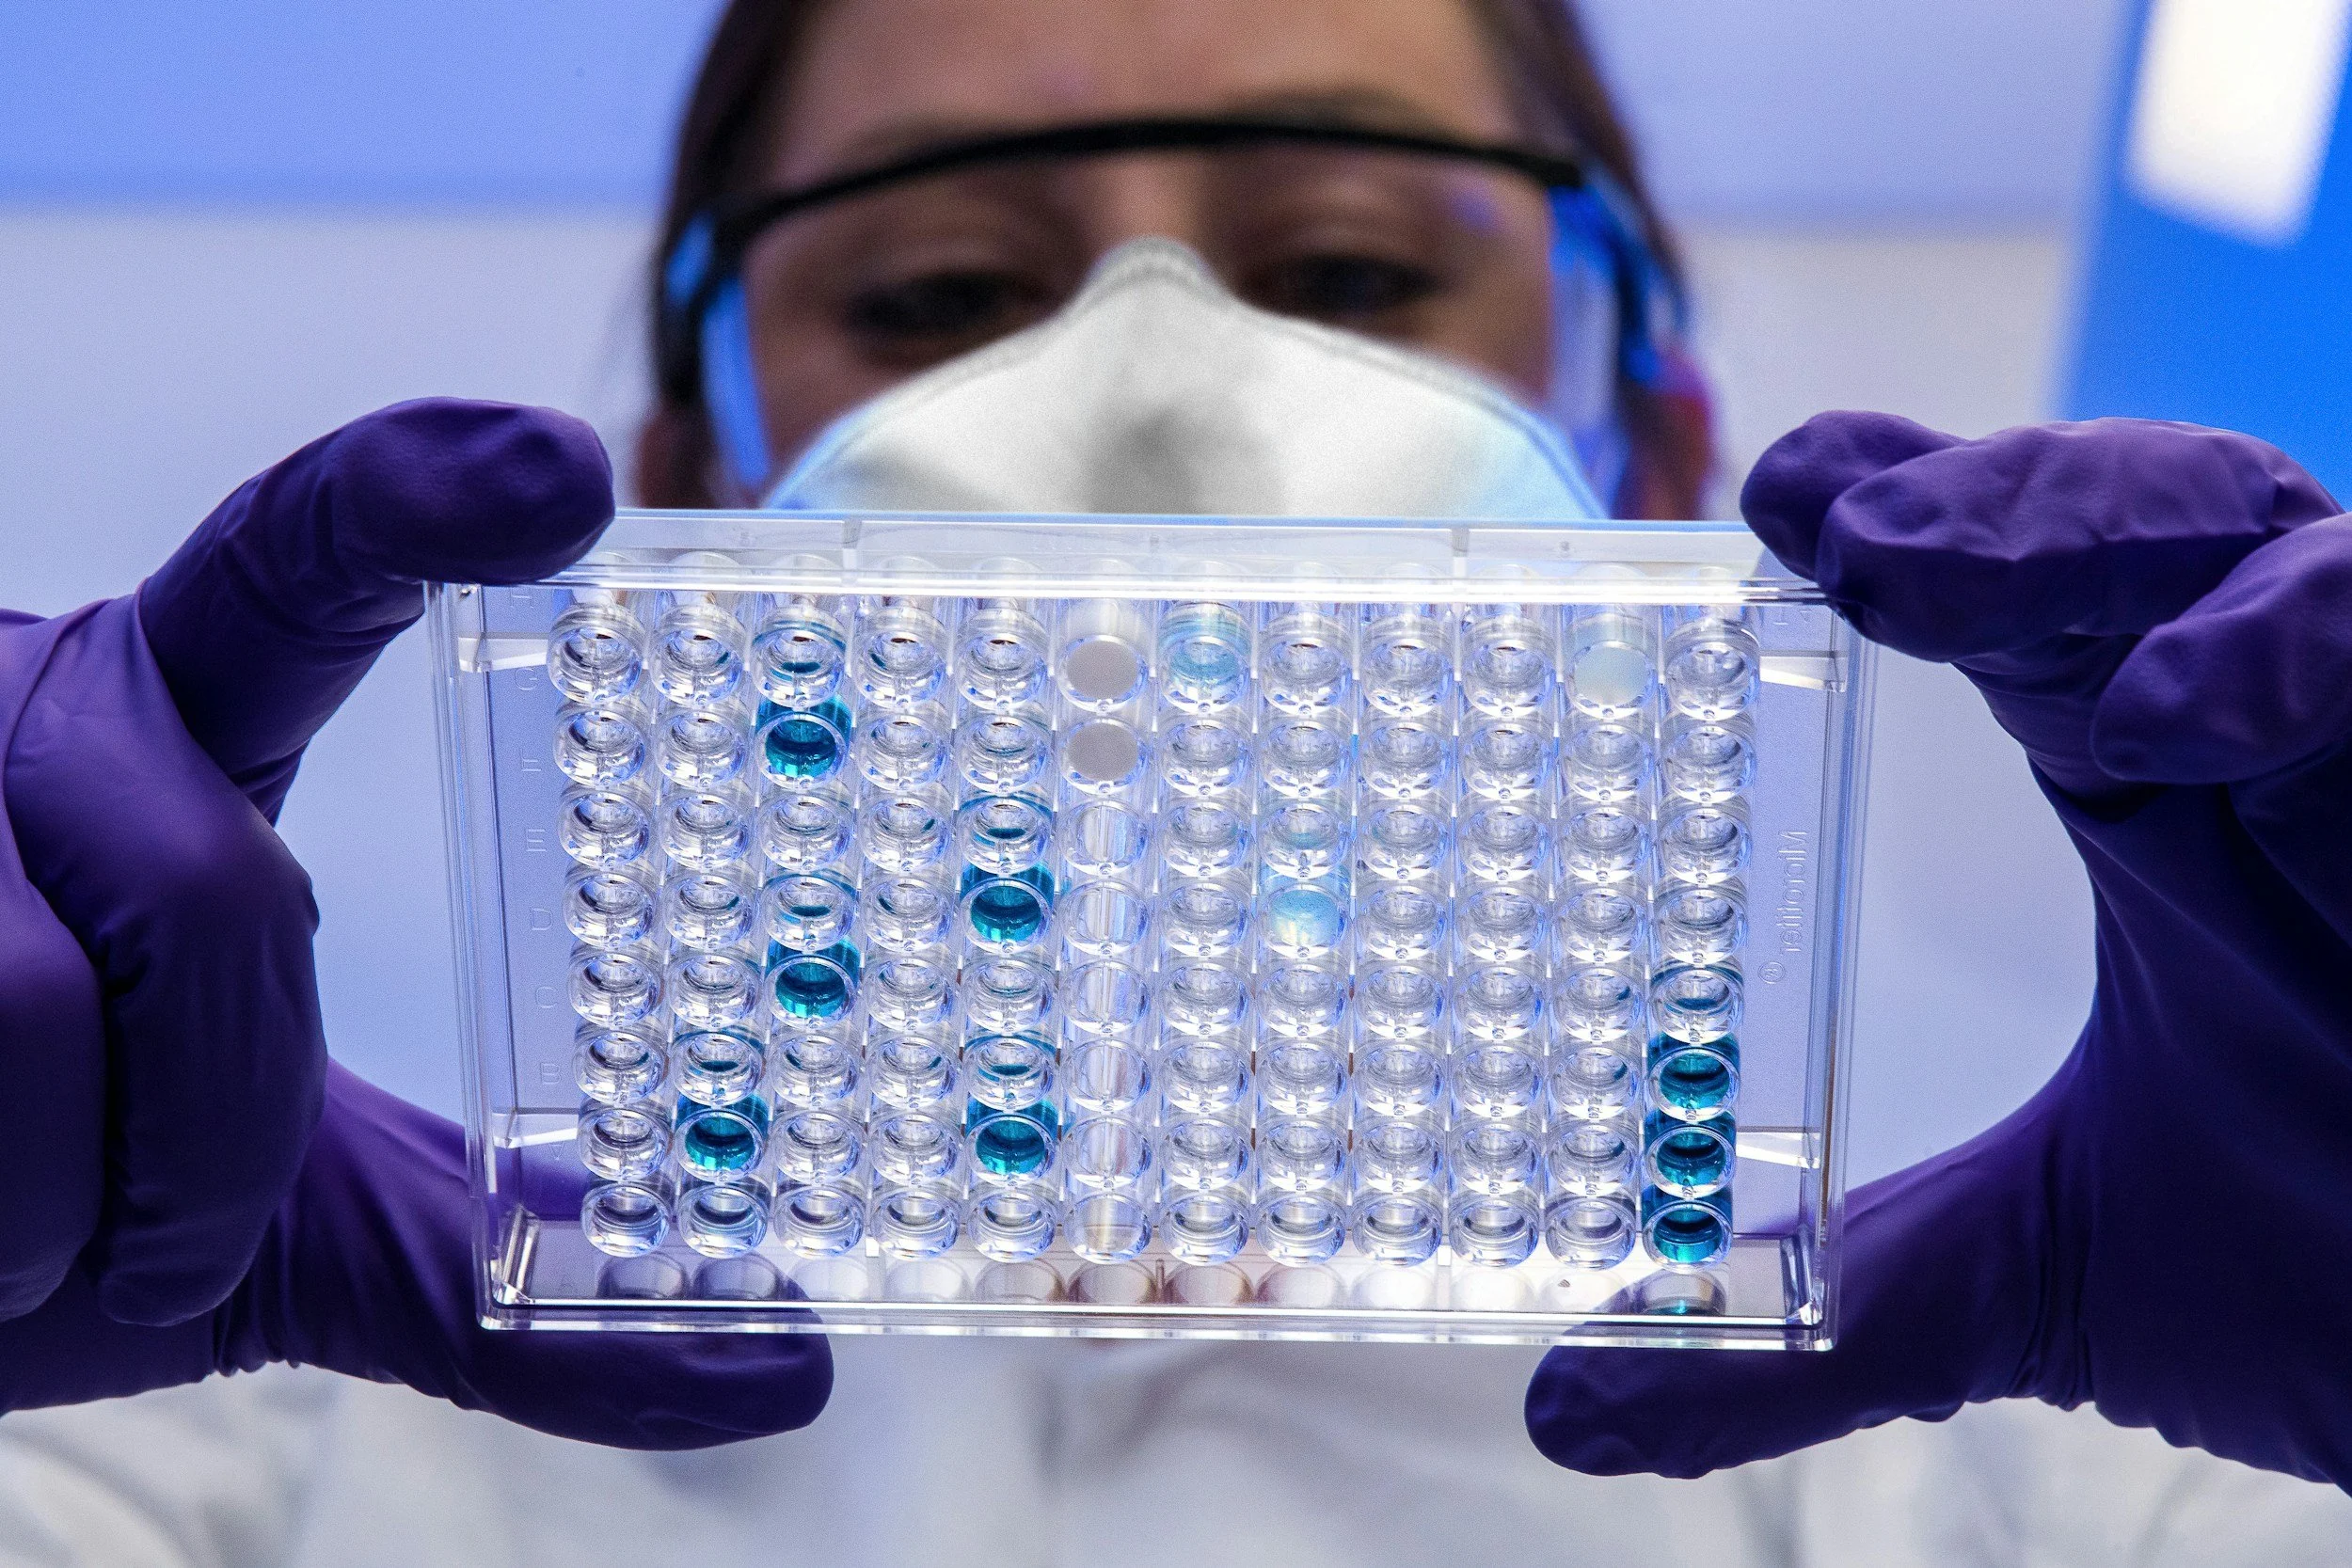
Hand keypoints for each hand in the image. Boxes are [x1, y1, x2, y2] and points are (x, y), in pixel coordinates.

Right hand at [0, 399, 831, 1444]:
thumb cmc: (59, 1197)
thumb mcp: (277, 1218)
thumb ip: (494, 1280)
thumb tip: (787, 1369)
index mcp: (164, 730)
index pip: (297, 565)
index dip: (417, 495)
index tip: (561, 478)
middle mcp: (14, 713)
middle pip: (211, 897)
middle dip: (219, 1134)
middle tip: (169, 1226)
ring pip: (14, 1016)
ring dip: (62, 1209)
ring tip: (28, 1230)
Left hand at [1526, 412, 2351, 1485]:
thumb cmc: (2333, 1275)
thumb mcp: (2041, 1282)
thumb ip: (1822, 1322)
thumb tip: (1568, 1412)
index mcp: (2153, 794)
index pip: (2011, 609)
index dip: (1897, 522)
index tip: (1768, 500)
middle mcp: (2266, 736)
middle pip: (2119, 534)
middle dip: (1973, 504)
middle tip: (1818, 511)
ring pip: (2257, 538)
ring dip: (2079, 528)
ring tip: (1898, 564)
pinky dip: (2298, 647)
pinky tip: (2171, 716)